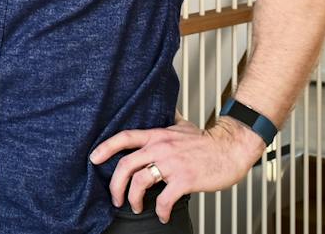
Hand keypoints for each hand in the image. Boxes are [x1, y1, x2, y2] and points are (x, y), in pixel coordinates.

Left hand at [89, 116, 265, 222]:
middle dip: (115, 185)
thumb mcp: (183, 124)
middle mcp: (160, 147)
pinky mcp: (185, 179)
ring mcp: (172, 164)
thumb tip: (164, 110)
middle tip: (116, 198)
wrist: (231, 149)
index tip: (94, 158)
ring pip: (140, 182)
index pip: (124, 137)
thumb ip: (169, 119)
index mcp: (157, 135)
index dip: (105, 147)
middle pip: (125, 165)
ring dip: (134, 199)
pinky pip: (165, 199)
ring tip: (137, 207)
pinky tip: (163, 215)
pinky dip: (161, 210)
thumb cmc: (207, 141)